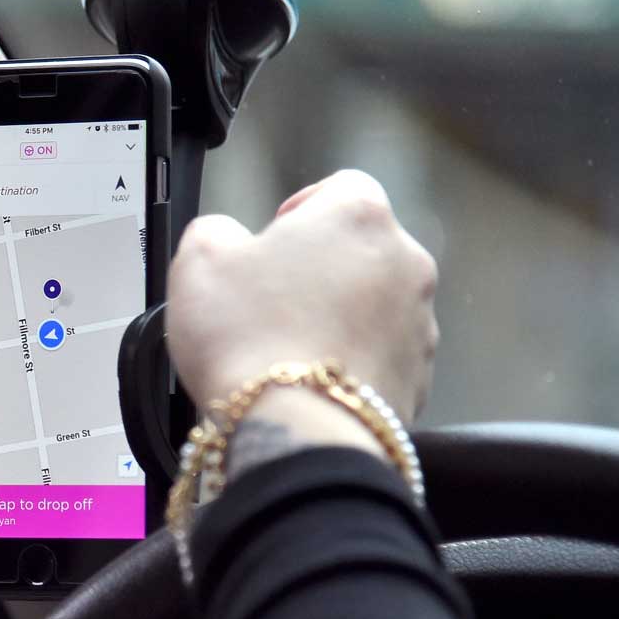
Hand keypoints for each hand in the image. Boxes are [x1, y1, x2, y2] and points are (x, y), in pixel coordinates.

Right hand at [166, 170, 438, 423]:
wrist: (297, 431)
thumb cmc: (250, 339)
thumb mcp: (198, 261)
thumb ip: (215, 231)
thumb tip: (227, 239)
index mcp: (357, 215)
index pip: (338, 187)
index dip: (299, 211)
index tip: (271, 241)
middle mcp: (405, 260)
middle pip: (360, 250)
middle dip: (321, 270)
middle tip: (271, 301)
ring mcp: (420, 322)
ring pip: (374, 306)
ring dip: (340, 318)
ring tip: (289, 349)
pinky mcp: (420, 377)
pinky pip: (381, 357)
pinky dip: (352, 364)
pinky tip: (311, 383)